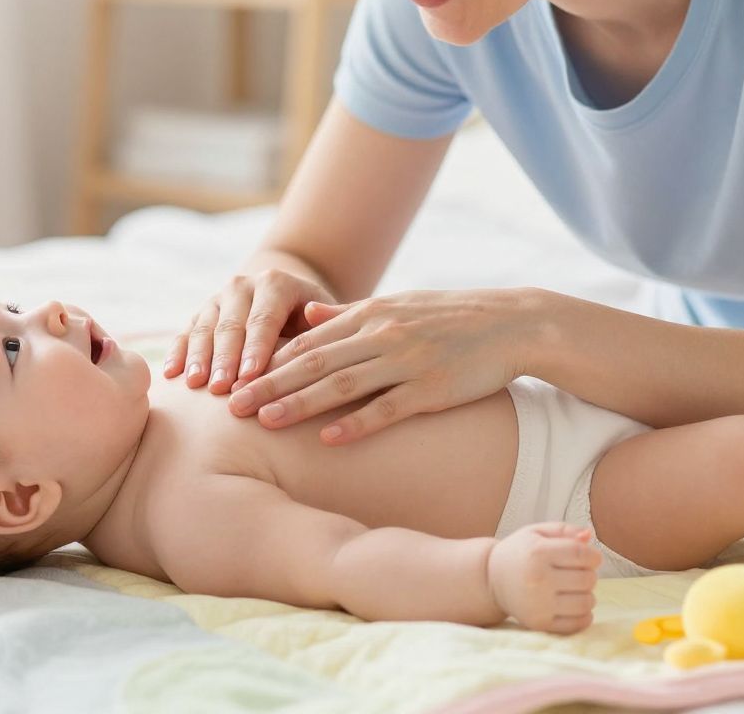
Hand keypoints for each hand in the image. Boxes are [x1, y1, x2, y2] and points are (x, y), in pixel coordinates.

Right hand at [163, 269, 337, 392]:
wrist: (284, 303)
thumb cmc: (314, 323)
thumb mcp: (327, 318)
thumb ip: (326, 320)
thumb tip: (312, 313)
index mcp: (275, 283)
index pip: (264, 318)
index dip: (256, 348)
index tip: (250, 376)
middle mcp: (242, 286)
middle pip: (231, 325)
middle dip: (225, 358)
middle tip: (220, 388)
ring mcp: (218, 299)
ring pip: (204, 328)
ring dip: (198, 357)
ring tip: (194, 384)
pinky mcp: (201, 314)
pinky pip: (185, 333)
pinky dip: (178, 353)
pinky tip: (171, 374)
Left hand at [227, 288, 543, 443]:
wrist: (511, 323)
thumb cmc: (450, 317)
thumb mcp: (396, 305)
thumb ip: (349, 315)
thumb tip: (306, 315)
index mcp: (369, 315)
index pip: (306, 340)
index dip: (267, 361)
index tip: (235, 378)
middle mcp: (381, 335)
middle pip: (312, 362)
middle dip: (269, 383)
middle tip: (231, 405)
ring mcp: (406, 361)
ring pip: (341, 384)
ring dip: (299, 403)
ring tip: (264, 422)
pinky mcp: (432, 388)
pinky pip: (388, 407)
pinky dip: (356, 422)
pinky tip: (328, 438)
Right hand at [487, 523, 599, 633]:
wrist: (491, 578)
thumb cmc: (520, 552)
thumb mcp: (537, 532)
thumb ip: (565, 531)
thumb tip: (590, 536)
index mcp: (537, 552)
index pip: (581, 554)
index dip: (593, 556)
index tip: (590, 557)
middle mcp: (537, 579)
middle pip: (587, 579)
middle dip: (589, 574)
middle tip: (578, 572)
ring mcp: (538, 604)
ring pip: (586, 603)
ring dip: (588, 595)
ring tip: (576, 589)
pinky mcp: (540, 623)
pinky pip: (577, 624)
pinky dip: (584, 616)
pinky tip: (574, 604)